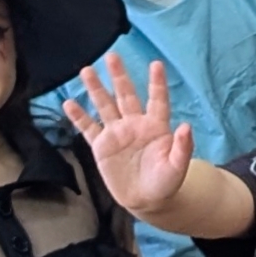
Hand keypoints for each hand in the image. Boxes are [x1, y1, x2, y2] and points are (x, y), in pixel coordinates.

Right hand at [68, 50, 192, 214]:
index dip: (157, 83)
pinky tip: (69, 103)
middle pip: (126, 95)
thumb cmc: (166, 183)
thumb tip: (187, 126)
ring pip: (105, 106)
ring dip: (96, 89)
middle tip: (112, 56)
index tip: (156, 64)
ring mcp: (116, 133)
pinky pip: (88, 128)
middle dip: (119, 76)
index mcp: (155, 126)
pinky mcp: (101, 146)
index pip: (156, 100)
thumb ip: (183, 147)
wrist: (146, 200)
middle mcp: (134, 124)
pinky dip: (79, 116)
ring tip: (86, 70)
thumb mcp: (177, 168)